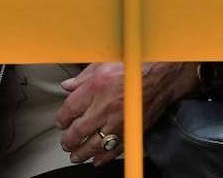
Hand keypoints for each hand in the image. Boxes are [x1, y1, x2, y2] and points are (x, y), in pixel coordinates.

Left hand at [56, 62, 200, 165]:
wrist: (161, 74)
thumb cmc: (133, 65)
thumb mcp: (102, 62)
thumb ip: (82, 78)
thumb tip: (67, 86)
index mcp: (95, 88)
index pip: (70, 109)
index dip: (62, 119)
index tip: (60, 123)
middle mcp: (106, 107)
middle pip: (80, 130)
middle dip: (69, 141)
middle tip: (65, 145)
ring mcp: (120, 121)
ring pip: (96, 143)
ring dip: (83, 152)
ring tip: (76, 156)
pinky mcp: (134, 129)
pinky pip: (117, 148)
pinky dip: (105, 156)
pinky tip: (98, 160)